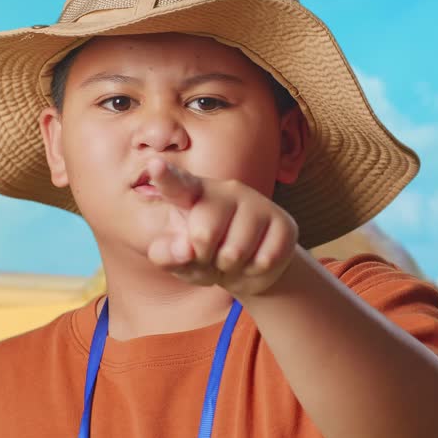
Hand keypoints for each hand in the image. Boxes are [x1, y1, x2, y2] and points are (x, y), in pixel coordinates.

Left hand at [144, 157, 298, 296]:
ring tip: (231, 260)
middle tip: (210, 255)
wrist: (250, 267)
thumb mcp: (178, 258)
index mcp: (194, 193)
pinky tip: (254, 261)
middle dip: (203, 257)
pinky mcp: (284, 223)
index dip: (165, 176)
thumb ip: (166, 254)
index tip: (154, 165)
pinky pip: (263, 261)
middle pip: (203, 233)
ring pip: (234, 252)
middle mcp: (226, 190)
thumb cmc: (205, 255)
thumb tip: (184, 249)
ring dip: (229, 268)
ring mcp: (258, 203)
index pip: (177, 184)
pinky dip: (253, 272)